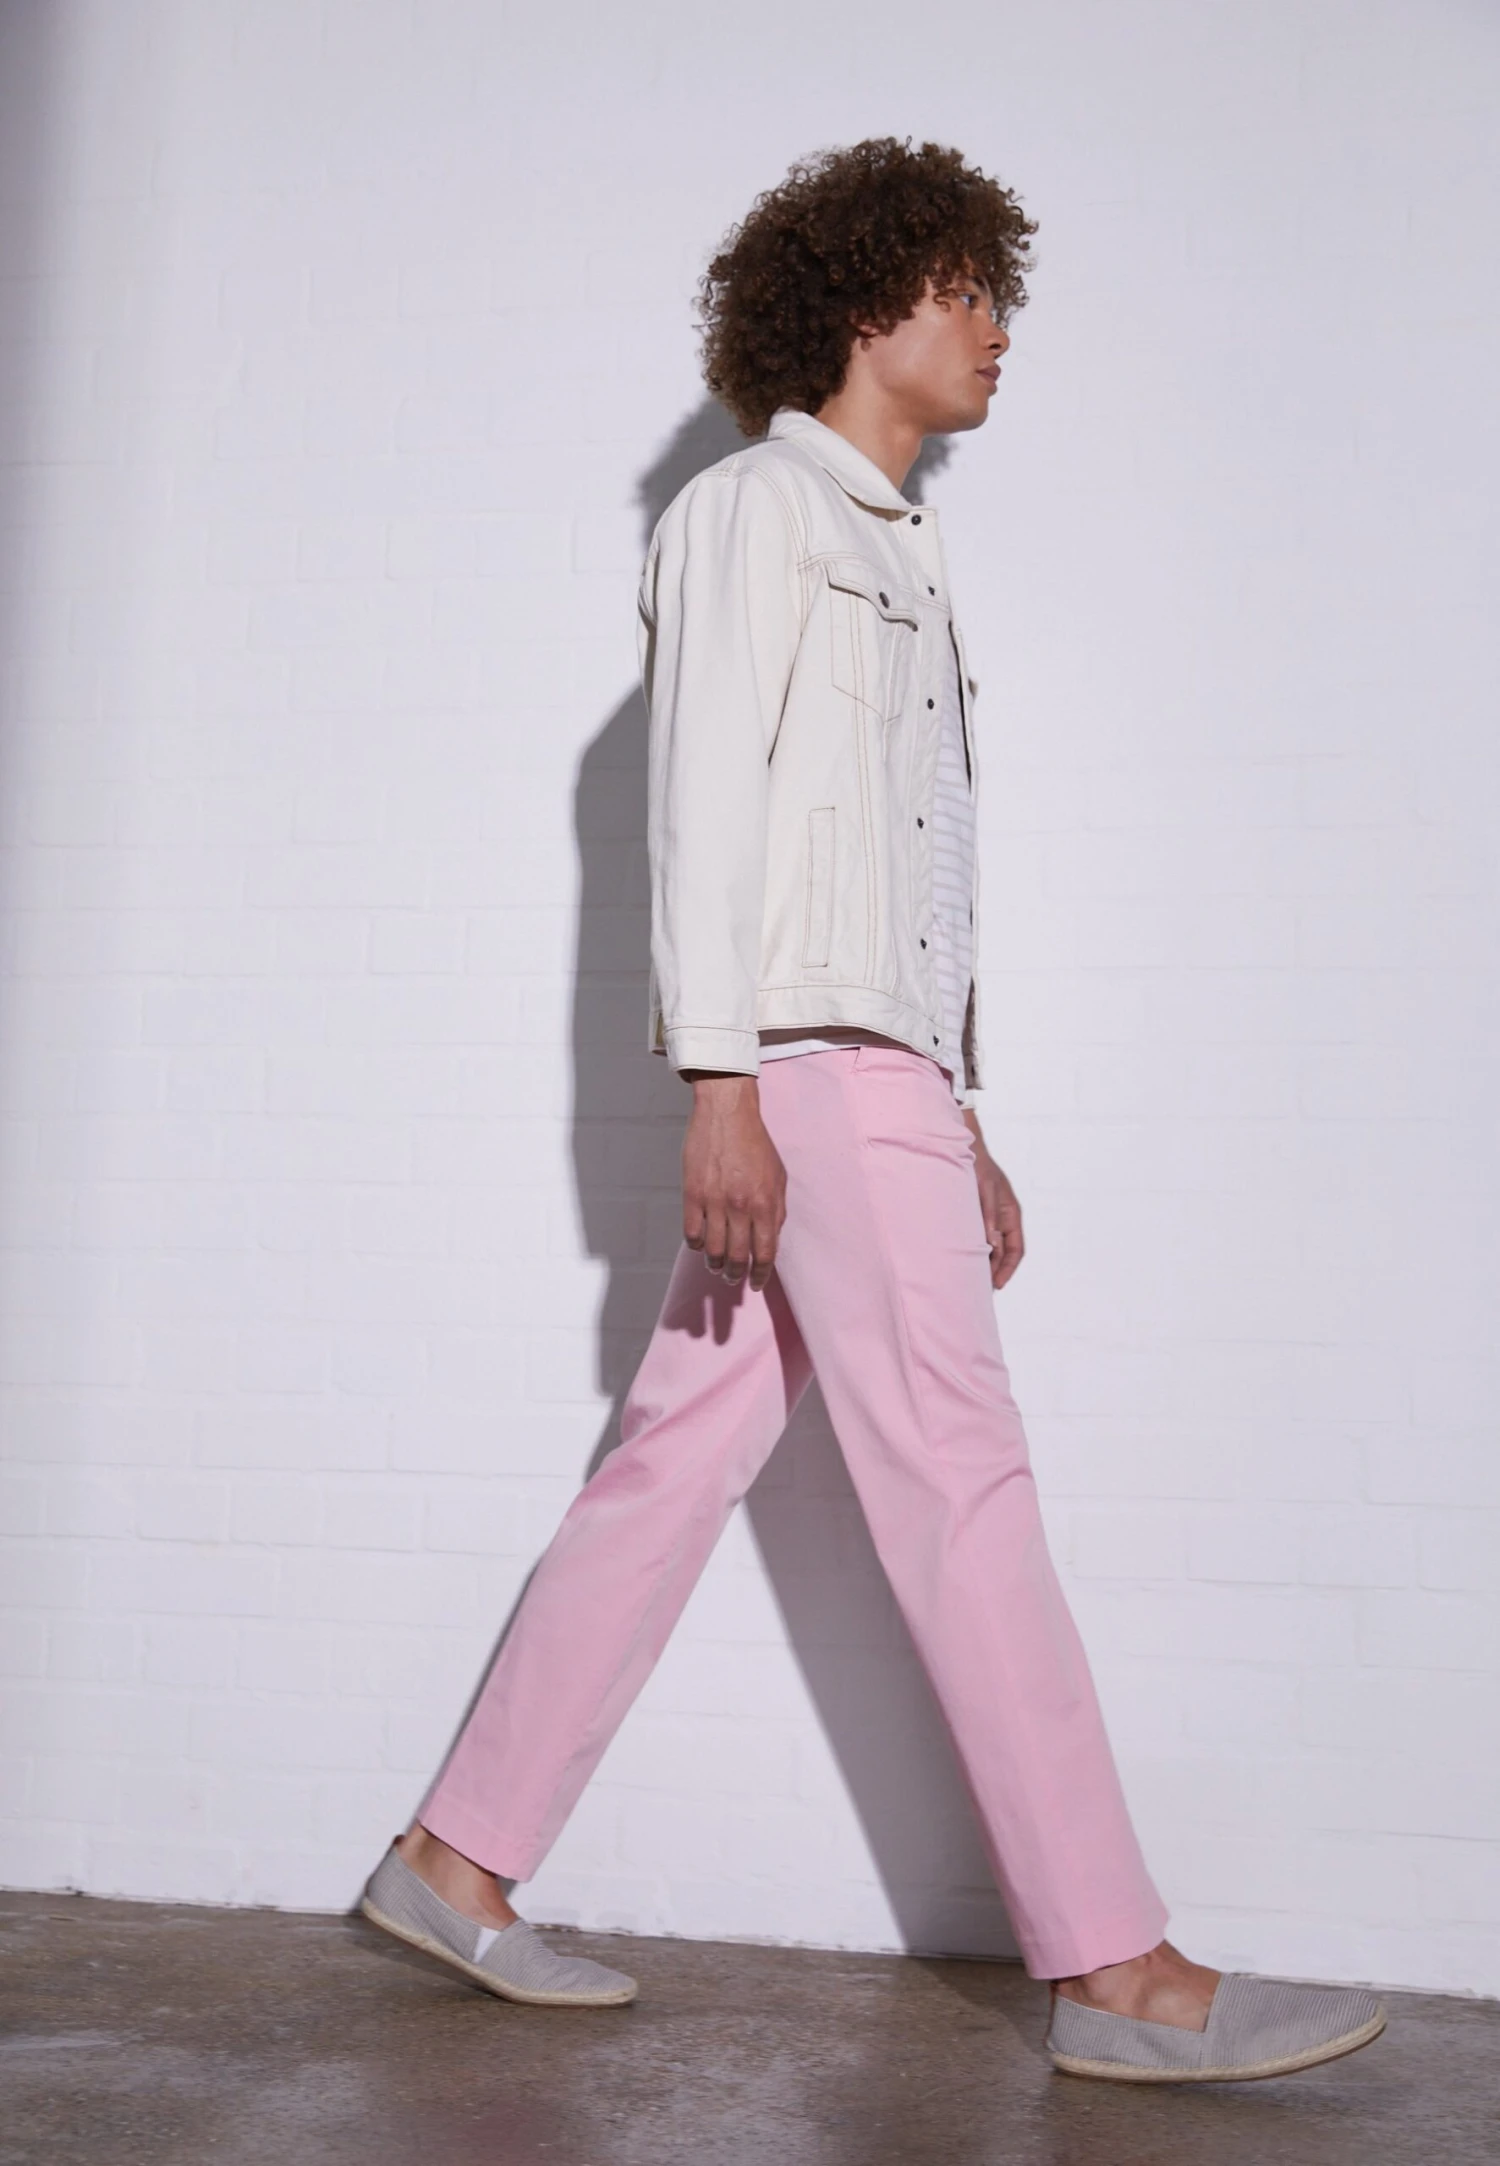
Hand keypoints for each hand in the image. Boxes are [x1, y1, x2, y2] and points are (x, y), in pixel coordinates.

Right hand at [679, 1073, 786, 1291]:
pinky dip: (696, 1245)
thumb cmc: (755, 1144)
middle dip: (736, 1275)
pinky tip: (700, 1244)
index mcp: (765, 1203)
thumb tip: (771, 1238)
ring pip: (712, 1250)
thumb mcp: (778, 1176)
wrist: (726, 1114)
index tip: (756, 1284)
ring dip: (715, 1264)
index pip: (764, 1253)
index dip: (760, 1275)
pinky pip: (691, 1233)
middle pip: (737, 1257)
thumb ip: (777, 1209)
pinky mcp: (692, 1194)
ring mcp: (714, 1202)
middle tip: (733, 1278)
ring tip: (716, 1265)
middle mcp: (740, 1207)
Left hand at [963, 1109, 1023, 1288]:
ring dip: (983, 1263)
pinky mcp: (975, 1216)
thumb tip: (991, 1243)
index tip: (997, 1285)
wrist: (964, 1149)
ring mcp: (990, 1218)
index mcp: (1012, 1214)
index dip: (1008, 1269)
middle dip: (994, 1272)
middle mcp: (1003, 1219)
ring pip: (990, 1248)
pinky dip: (973, 1251)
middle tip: (980, 1290)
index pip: (1016, 1250)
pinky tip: (961, 1259)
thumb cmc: (978, 1167)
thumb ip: (988, 1215)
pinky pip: (978, 1239)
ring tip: (970, 1280)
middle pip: (1003, 1253)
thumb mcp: (986, 1190)